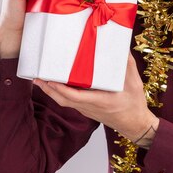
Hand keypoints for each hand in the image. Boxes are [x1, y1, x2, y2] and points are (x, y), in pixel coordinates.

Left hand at [34, 54, 158, 147]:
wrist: (135, 124)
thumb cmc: (134, 106)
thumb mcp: (134, 84)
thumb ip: (127, 65)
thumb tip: (122, 47)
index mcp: (100, 101)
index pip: (74, 96)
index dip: (60, 89)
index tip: (49, 80)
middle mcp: (90, 107)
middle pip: (63, 100)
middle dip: (48, 90)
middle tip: (37, 78)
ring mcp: (88, 110)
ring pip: (65, 102)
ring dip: (52, 92)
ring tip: (41, 81)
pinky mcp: (88, 110)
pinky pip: (70, 103)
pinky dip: (60, 95)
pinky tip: (57, 87)